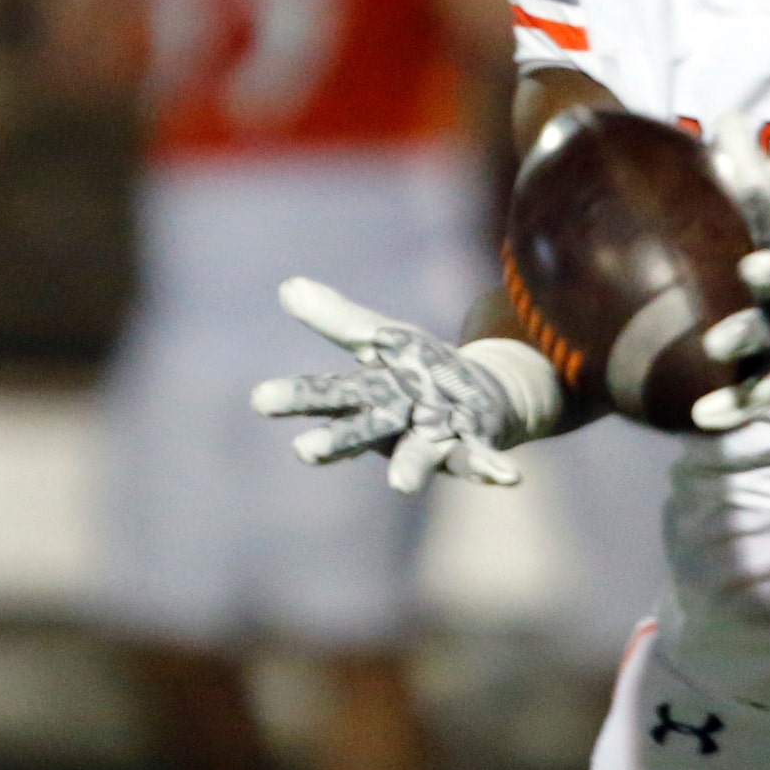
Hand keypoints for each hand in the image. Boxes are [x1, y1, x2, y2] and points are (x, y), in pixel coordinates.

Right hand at [251, 278, 562, 493]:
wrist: (483, 398)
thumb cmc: (422, 372)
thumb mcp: (385, 339)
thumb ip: (339, 320)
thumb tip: (288, 286)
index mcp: (371, 395)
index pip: (328, 393)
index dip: (296, 397)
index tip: (260, 399)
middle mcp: (398, 424)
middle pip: (364, 428)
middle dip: (336, 440)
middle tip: (305, 451)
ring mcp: (435, 439)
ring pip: (419, 454)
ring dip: (409, 467)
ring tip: (400, 484)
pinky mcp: (474, 445)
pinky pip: (481, 458)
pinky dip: (492, 468)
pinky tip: (509, 478)